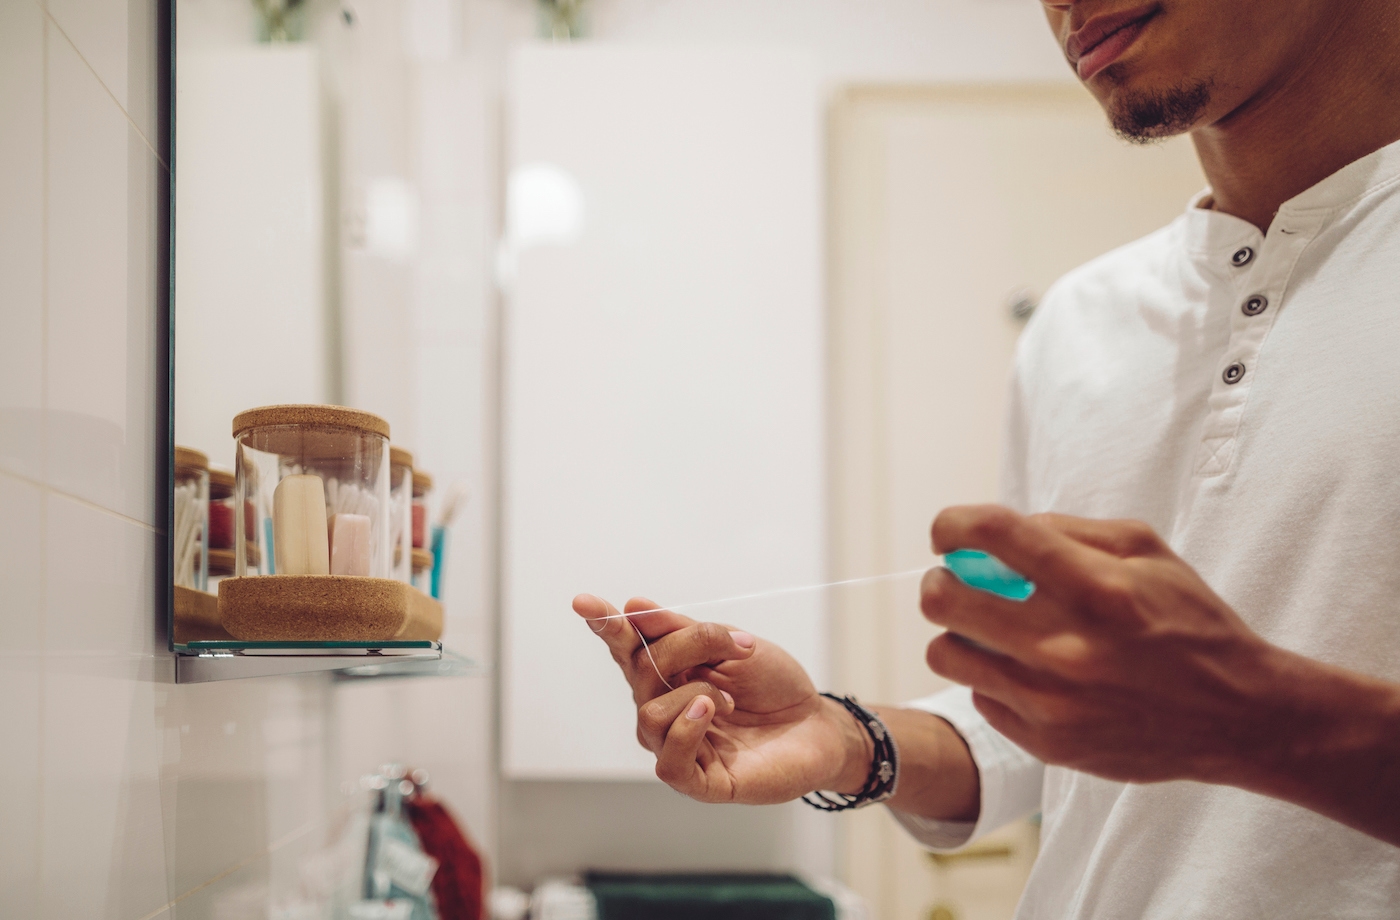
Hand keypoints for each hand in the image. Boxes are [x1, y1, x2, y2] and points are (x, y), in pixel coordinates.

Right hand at [572, 594, 871, 803]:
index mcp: (668, 672)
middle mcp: (664, 708)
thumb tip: (635, 607)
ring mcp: (677, 744)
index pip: (627, 647)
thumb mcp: (734, 645)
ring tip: (728, 698)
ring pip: (649, 714)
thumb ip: (685, 630)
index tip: (584, 602)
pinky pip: (669, 761)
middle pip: (643, 670)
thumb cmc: (773, 685)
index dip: (605, 625)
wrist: (817, 723)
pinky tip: (707, 713)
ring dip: (693, 694)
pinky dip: (685, 731)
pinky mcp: (698, 780)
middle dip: (686, 647)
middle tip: (734, 642)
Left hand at [920, 505, 1293, 784]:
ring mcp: (1053, 702)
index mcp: (1097, 587)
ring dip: (957, 633)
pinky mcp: (1048, 743)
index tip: (948, 531)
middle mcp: (1068, 647)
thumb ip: (1068, 530)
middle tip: (956, 581)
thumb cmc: (1190, 623)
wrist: (1238, 716)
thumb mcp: (1147, 551)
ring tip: (987, 630)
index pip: (991, 534)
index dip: (952, 524)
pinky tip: (1030, 673)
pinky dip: (994, 679)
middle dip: (941, 581)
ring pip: (946, 653)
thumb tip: (998, 530)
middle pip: (944, 600)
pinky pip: (981, 696)